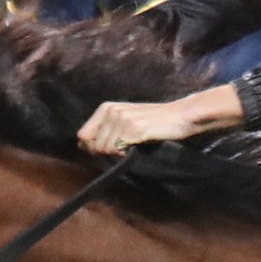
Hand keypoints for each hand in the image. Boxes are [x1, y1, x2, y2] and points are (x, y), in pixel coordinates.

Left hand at [78, 85, 243, 154]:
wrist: (180, 116)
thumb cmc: (153, 122)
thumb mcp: (124, 122)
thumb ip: (103, 131)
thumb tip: (81, 144)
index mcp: (106, 108)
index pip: (83, 135)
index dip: (93, 147)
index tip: (111, 147)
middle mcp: (112, 111)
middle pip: (94, 145)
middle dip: (106, 152)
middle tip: (126, 147)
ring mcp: (123, 118)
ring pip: (105, 149)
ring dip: (118, 153)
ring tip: (134, 145)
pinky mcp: (134, 128)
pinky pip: (119, 149)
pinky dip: (127, 153)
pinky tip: (138, 146)